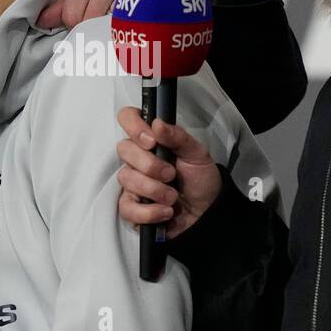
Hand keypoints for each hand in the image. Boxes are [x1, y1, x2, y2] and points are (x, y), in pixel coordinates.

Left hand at [37, 0, 206, 29]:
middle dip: (92, 29)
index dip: (78, 25)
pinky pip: (122, 27)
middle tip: (110, 19)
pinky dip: (126, 30)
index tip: (91, 22)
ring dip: (109, 30)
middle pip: (82, 23)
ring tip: (123, 18)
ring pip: (100, 27)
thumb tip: (43, 19)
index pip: (68, 16)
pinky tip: (135, 20)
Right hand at [115, 107, 220, 237]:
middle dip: (150, 165)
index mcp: (151, 139)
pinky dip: (149, 212)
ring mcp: (132, 182)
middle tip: (171, 174)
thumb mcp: (197, 154)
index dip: (134, 127)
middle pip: (123, 149)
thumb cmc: (199, 179)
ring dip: (154, 190)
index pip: (127, 118)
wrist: (206, 210)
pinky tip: (166, 211)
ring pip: (126, 178)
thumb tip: (157, 123)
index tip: (152, 142)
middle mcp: (137, 158)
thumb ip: (178, 137)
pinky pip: (127, 207)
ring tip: (173, 197)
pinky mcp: (132, 207)